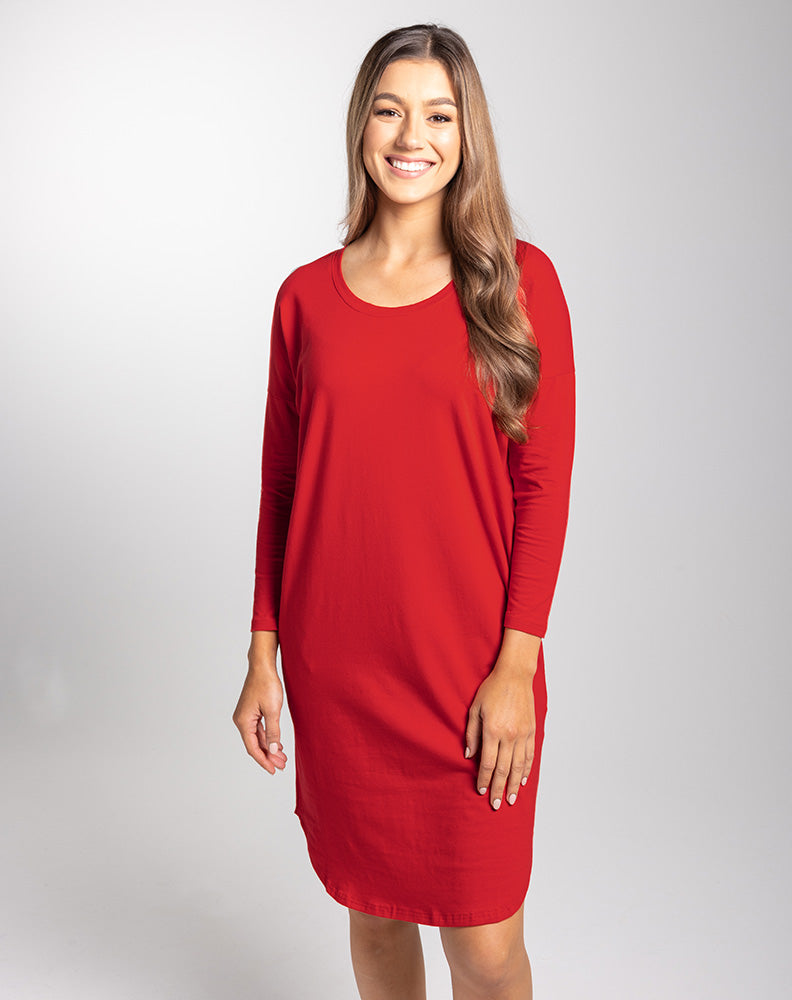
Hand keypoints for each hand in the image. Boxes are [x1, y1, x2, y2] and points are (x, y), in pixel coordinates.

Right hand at [232, 633, 287, 773]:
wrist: (263, 666)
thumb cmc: (267, 684)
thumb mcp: (273, 710)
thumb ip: (273, 731)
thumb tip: (273, 750)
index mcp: (243, 721)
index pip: (253, 748)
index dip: (264, 760)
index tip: (274, 770)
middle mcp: (241, 720)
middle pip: (254, 744)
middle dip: (268, 756)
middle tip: (282, 765)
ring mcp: (246, 716)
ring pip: (257, 738)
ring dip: (269, 747)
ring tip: (282, 758)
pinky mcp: (251, 712)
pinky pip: (259, 730)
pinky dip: (268, 738)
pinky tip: (277, 744)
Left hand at [464, 657, 535, 809]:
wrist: (515, 676)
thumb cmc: (491, 690)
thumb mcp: (474, 709)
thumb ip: (472, 734)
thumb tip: (469, 756)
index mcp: (492, 730)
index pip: (487, 763)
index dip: (483, 779)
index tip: (480, 790)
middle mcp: (509, 735)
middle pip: (503, 770)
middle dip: (498, 789)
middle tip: (495, 804)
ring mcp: (522, 734)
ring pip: (518, 767)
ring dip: (514, 785)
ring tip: (511, 799)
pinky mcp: (531, 731)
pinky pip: (529, 756)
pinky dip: (526, 771)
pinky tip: (523, 781)